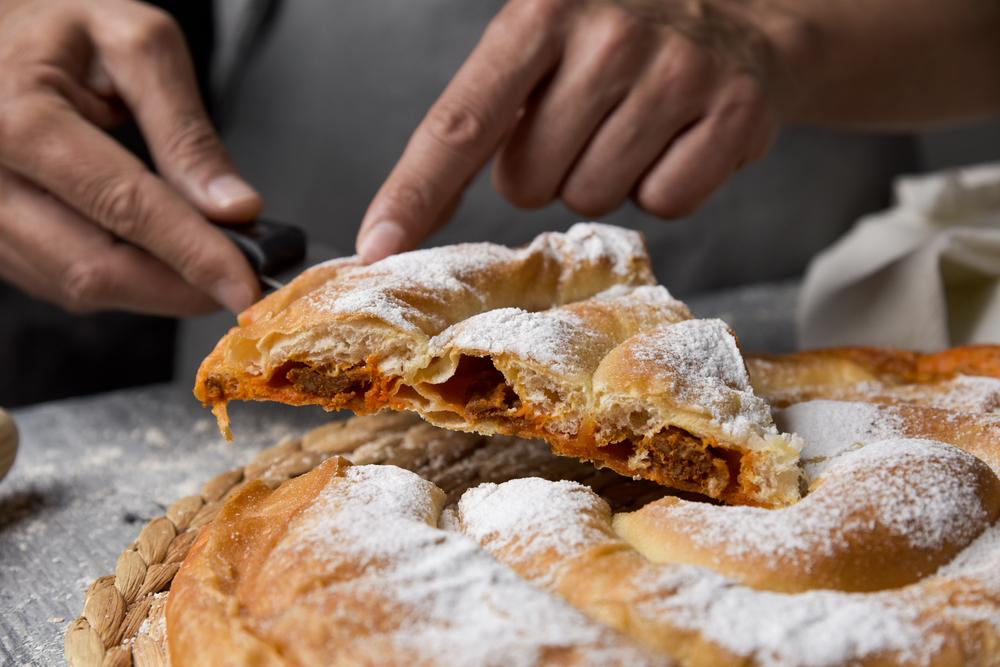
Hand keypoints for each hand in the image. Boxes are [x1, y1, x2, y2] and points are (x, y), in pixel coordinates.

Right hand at [0, 0, 261, 315]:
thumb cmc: (59, 27)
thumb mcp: (136, 45)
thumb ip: (186, 131)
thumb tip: (234, 208)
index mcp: (21, 118)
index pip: (125, 207)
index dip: (194, 255)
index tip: (245, 287)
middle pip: (94, 268)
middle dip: (179, 288)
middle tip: (237, 284)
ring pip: (76, 287)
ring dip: (152, 290)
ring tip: (200, 262)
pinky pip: (58, 281)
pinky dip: (120, 280)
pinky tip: (153, 256)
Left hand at [358, 0, 807, 261]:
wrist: (744, 20)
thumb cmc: (616, 43)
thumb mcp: (543, 42)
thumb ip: (483, 113)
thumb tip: (403, 219)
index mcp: (541, 11)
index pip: (462, 121)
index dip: (415, 191)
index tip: (377, 245)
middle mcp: (609, 34)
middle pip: (529, 182)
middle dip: (546, 168)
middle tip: (585, 119)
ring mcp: (678, 70)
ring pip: (593, 198)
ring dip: (601, 176)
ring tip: (634, 121)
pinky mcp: (735, 112)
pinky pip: (664, 203)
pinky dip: (662, 186)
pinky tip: (678, 137)